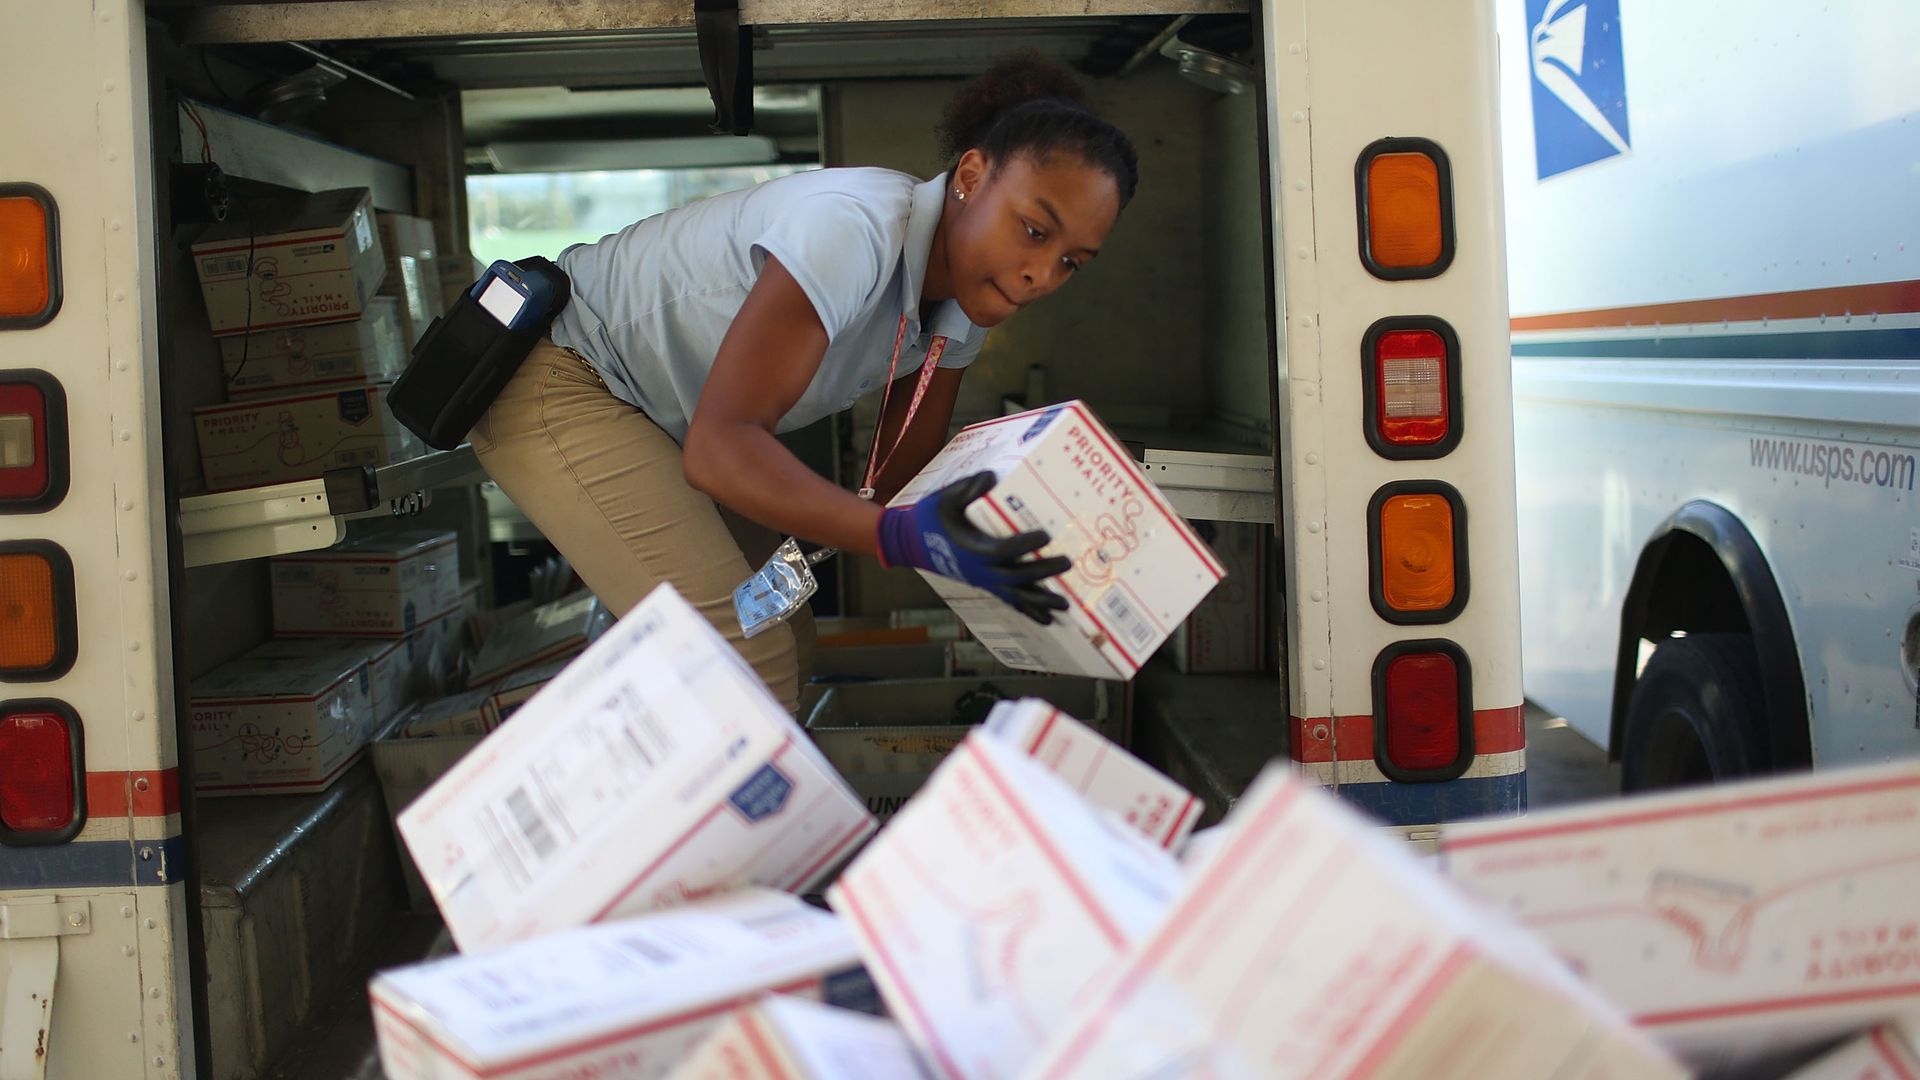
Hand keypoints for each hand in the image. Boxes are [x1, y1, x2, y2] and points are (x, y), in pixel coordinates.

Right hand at [875, 472, 1072, 624]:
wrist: (910, 541)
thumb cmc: (931, 517)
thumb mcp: (946, 496)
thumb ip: (968, 487)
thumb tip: (991, 477)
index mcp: (971, 548)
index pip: (1002, 549)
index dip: (1024, 544)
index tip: (1045, 535)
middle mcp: (979, 569)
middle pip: (1016, 576)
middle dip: (1042, 572)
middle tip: (1067, 563)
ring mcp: (983, 580)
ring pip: (1016, 596)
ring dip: (1041, 601)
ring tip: (1065, 604)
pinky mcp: (985, 584)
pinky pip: (1009, 601)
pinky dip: (1029, 610)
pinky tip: (1048, 618)